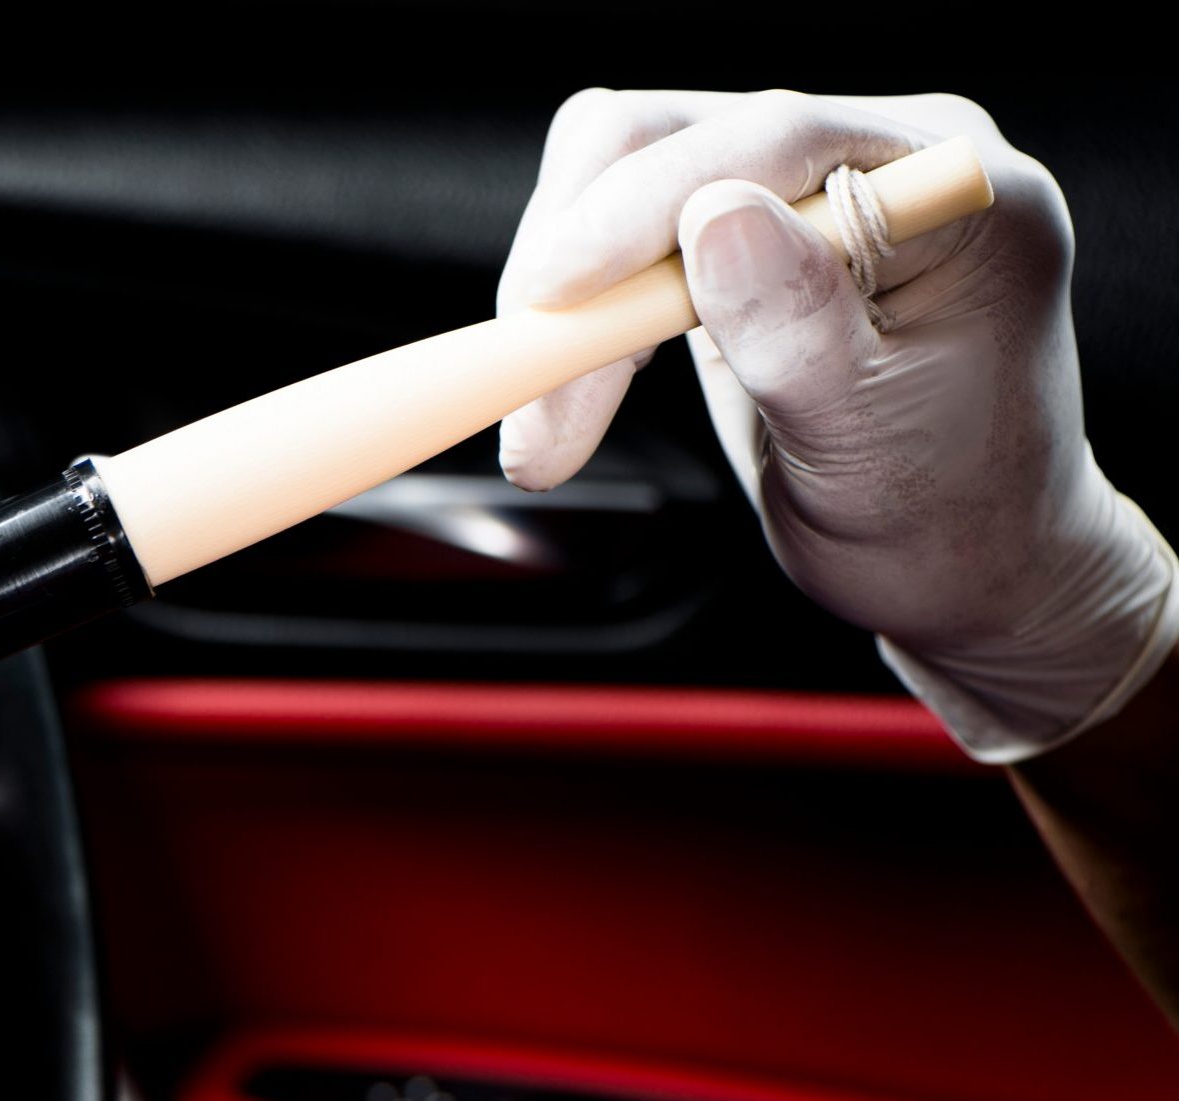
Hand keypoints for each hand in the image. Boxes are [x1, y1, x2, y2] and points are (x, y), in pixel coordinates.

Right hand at [496, 89, 1176, 761]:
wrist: (963, 567)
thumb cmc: (949, 515)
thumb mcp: (875, 440)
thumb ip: (798, 326)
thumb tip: (712, 218)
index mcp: (954, 187)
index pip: (778, 136)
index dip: (647, 203)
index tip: (553, 295)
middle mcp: (879, 159)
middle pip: (676, 138)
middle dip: (581, 263)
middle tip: (534, 405)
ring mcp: (803, 192)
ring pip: (625, 179)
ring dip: (561, 299)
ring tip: (545, 428)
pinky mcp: (743, 234)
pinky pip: (623, 234)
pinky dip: (579, 317)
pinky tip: (574, 395)